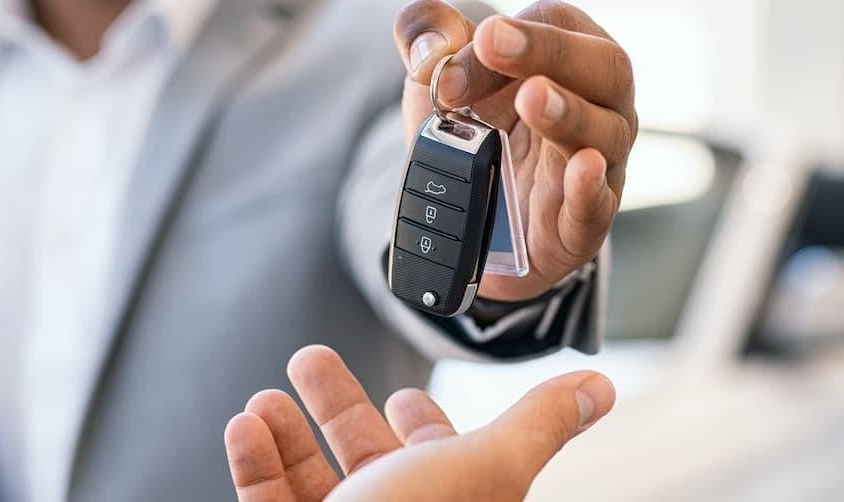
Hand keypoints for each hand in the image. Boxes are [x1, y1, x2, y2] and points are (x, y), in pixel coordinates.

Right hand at [224, 345, 615, 501]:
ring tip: (267, 399)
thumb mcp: (486, 468)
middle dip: (338, 407)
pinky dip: (255, 465)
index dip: (424, 424)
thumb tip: (596, 390)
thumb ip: (537, 425)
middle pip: (368, 462)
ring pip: (312, 482)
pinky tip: (247, 428)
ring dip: (287, 434)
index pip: (441, 460)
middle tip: (309, 361)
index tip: (402, 394)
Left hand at [393, 0, 636, 300]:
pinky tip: (582, 167)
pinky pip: (598, 205)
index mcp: (570, 57)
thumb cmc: (474, 134)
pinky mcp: (584, 224)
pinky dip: (589, 187)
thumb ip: (426, 37)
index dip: (514, 32)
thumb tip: (433, 46)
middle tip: (495, 45)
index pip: (556, 24)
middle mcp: (599, 106)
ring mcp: (600, 166)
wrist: (470, 217)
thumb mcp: (439, 78)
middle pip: (605, 67)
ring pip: (606, 134)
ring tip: (531, 99)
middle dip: (550, 51)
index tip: (472, 47)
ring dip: (569, 113)